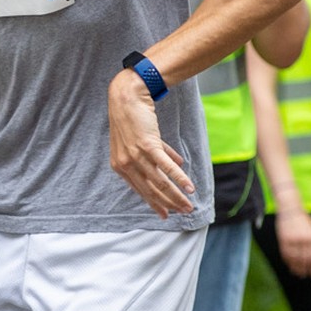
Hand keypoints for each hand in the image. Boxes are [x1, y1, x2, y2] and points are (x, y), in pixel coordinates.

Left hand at [106, 72, 195, 218]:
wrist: (128, 96)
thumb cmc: (134, 116)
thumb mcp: (143, 139)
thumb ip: (158, 154)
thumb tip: (179, 165)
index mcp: (120, 166)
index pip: (141, 189)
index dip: (154, 203)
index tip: (166, 214)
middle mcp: (126, 164)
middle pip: (151, 190)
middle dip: (168, 204)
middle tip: (183, 213)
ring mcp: (135, 156)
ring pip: (159, 182)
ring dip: (176, 196)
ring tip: (189, 205)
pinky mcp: (147, 146)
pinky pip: (166, 167)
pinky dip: (179, 178)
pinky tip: (190, 188)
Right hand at [275, 208, 310, 277]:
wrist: (290, 209)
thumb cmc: (303, 221)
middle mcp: (305, 240)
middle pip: (305, 260)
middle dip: (305, 269)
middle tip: (304, 276)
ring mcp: (294, 240)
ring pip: (295, 259)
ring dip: (296, 268)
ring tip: (297, 273)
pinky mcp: (284, 239)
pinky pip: (286, 254)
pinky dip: (288, 261)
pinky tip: (290, 266)